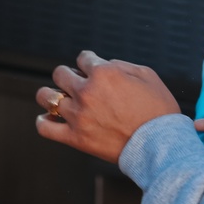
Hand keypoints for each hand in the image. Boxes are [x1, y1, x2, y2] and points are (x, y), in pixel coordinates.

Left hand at [36, 50, 179, 162]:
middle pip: (60, 74)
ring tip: (58, 99)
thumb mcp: (147, 75)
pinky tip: (49, 118)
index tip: (93, 70)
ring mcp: (78, 115)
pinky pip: (45, 127)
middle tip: (78, 85)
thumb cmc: (158, 110)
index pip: (83, 58)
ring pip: (46, 97)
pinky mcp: (75, 138)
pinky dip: (43, 121)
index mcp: (104, 73)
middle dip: (69, 76)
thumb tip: (104, 65)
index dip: (89, 63)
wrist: (160, 145)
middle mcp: (86, 91)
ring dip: (51, 95)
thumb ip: (121, 65)